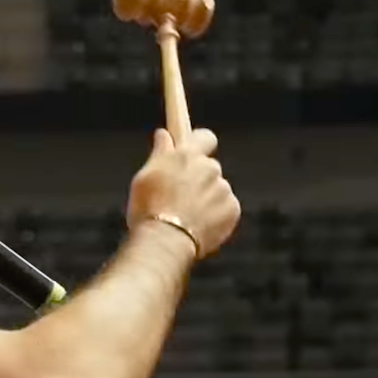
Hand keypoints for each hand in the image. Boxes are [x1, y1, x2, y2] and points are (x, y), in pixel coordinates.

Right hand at [127, 128, 239, 257]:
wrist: (165, 243)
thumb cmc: (149, 210)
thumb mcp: (145, 177)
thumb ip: (160, 153)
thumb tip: (164, 134)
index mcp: (188, 155)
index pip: (205, 137)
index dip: (200, 144)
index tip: (193, 152)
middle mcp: (210, 168)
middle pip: (209, 168)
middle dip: (198, 179)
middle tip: (179, 197)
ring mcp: (223, 189)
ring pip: (217, 190)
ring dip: (206, 199)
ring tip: (185, 218)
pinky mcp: (232, 210)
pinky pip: (225, 209)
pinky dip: (215, 216)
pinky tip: (198, 226)